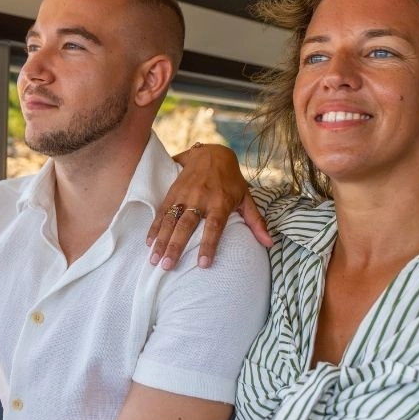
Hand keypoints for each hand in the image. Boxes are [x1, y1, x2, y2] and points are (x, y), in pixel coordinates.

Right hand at [147, 143, 271, 269]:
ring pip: (171, 220)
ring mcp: (184, 195)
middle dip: (175, 247)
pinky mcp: (173, 191)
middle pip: (186, 225)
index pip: (214, 227)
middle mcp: (200, 198)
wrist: (212, 153)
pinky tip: (149, 242)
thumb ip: (256, 222)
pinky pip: (162, 211)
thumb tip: (269, 243)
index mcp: (220, 202)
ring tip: (154, 260)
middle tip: (168, 266)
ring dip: (161, 241)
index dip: (208, 245)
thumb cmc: (231, 180)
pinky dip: (155, 227)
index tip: (202, 264)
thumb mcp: (246, 197)